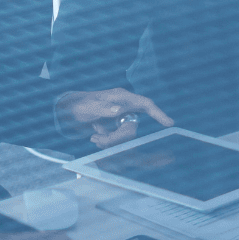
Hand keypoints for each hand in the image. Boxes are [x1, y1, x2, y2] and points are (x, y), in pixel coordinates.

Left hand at [56, 88, 173, 147]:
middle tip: (96, 138)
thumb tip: (119, 110)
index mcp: (122, 98)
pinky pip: (117, 140)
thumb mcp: (89, 106)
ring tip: (93, 136)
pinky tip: (94, 136)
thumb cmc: (79, 105)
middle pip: (132, 128)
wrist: (69, 111)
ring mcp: (120, 118)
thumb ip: (103, 107)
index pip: (145, 104)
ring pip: (125, 136)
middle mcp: (124, 108)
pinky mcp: (115, 127)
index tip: (169, 124)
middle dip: (116, 137)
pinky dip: (105, 141)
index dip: (158, 113)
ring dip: (108, 140)